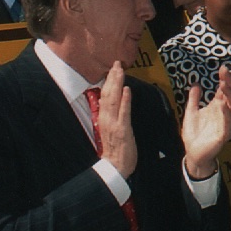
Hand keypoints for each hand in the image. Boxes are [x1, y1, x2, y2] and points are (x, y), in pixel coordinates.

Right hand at [96, 62, 136, 179]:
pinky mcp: (122, 129)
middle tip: (117, 63)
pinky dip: (125, 100)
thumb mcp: (109, 129)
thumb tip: (110, 101)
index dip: (109, 81)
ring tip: (120, 71)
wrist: (114, 166)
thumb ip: (110, 114)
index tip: (113, 68)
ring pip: (114, 99)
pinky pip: (123, 112)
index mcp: (103, 117)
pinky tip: (127, 90)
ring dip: (117, 84)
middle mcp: (106, 118)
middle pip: (108, 94)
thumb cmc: (115, 149)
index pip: (105, 95)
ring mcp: (114, 123)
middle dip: (113, 77)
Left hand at [182, 65, 230, 178]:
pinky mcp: (223, 136)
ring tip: (223, 85)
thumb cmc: (194, 135)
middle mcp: (224, 115)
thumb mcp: (191, 113)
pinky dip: (225, 115)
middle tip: (225, 74)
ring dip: (229, 97)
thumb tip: (196, 84)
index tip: (223, 69)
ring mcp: (225, 125)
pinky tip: (222, 105)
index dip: (225, 80)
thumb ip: (194, 99)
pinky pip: (227, 124)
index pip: (224, 92)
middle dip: (229, 84)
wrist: (193, 154)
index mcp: (217, 108)